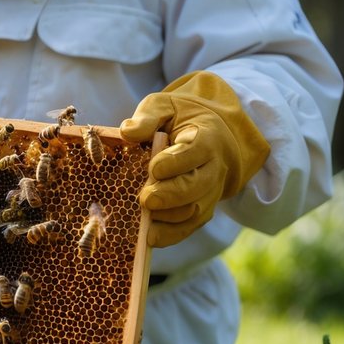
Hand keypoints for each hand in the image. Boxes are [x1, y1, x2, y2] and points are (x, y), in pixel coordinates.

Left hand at [120, 71, 269, 246]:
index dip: (176, 162)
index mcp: (206, 137)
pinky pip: (190, 227)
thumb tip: (128, 132)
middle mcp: (214, 167)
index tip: (154, 168)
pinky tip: (150, 237)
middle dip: (171, 195)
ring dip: (169, 217)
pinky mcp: (202, 210)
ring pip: (195, 210)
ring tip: (144, 217)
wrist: (209, 135)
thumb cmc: (180, 119)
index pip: (196, 151)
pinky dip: (171, 235)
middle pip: (198, 186)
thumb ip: (148, 116)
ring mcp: (210, 192)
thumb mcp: (165, 107)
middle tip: (145, 199)